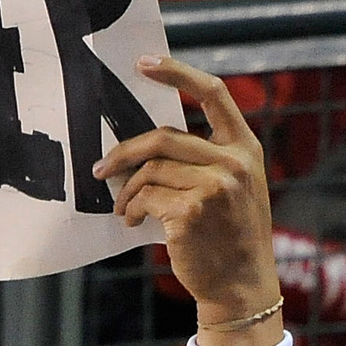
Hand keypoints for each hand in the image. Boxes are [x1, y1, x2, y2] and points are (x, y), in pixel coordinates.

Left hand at [94, 57, 281, 345]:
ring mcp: (213, 187)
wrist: (241, 283)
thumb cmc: (228, 234)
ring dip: (127, 191)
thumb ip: (204, 159)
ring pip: (148, 172)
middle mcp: (233, 162)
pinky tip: (134, 222)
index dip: (177, 72)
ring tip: (124, 208)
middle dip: (123, 153)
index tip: (144, 62)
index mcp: (245, 147)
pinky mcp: (190, 212)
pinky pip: (144, 199)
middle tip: (100, 168)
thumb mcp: (234, 187)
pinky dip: (132, 210)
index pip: (213, 94)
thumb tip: (144, 148)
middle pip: (162, 137)